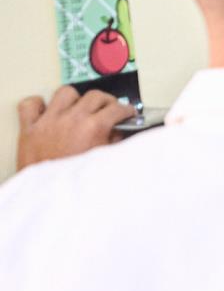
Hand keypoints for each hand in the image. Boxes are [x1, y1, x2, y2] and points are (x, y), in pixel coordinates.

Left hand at [16, 86, 135, 171]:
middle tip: (108, 109)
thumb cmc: (74, 183)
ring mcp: (48, 121)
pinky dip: (39, 104)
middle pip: (94, 95)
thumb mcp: (105, 161)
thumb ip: (115, 141)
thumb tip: (118, 131)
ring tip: (79, 107)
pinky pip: (31, 104)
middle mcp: (71, 120)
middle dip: (106, 101)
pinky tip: (47, 110)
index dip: (126, 110)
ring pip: (65, 93)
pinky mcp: (29, 128)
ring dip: (75, 98)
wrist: (49, 197)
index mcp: (93, 128)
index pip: (116, 108)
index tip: (126, 112)